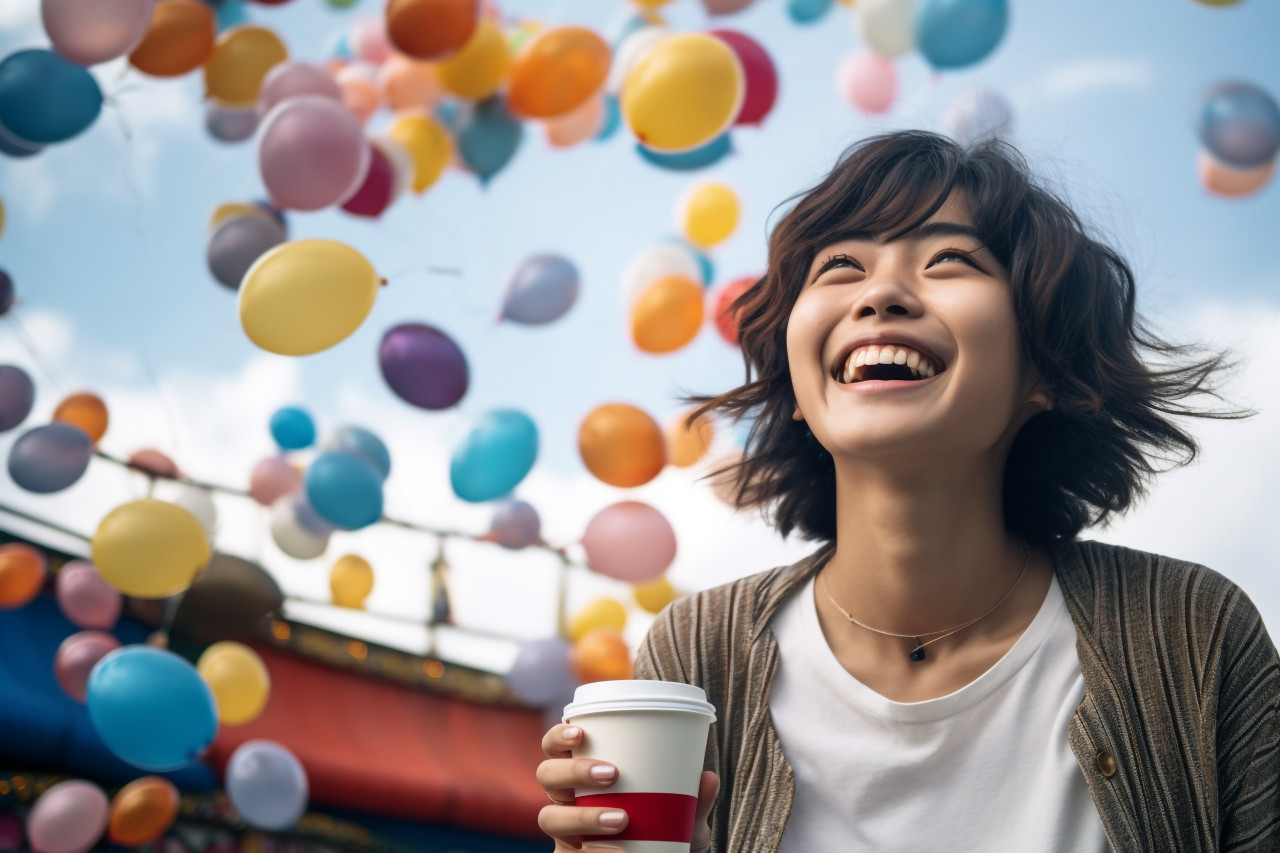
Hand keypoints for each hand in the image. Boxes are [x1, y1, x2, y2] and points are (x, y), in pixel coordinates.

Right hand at [537, 722, 720, 852]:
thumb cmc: (662, 832)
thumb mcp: (683, 816)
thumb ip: (695, 800)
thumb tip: (707, 778)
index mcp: (583, 775)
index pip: (556, 747)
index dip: (559, 736)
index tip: (582, 732)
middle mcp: (566, 800)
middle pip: (547, 775)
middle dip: (574, 770)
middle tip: (612, 775)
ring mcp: (564, 833)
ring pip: (550, 817)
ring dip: (583, 816)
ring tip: (620, 820)